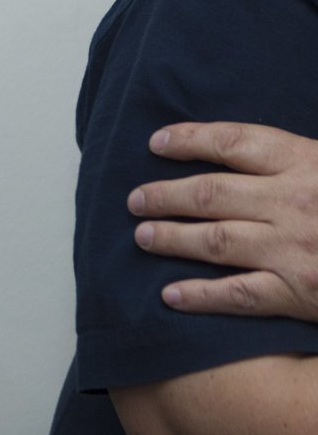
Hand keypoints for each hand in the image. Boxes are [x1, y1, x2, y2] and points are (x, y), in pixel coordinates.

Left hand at [129, 122, 317, 319]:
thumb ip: (298, 162)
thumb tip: (253, 152)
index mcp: (309, 163)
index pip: (234, 141)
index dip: (189, 139)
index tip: (157, 142)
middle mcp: (294, 202)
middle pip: (210, 192)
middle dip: (165, 194)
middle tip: (135, 198)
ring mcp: (293, 250)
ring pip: (213, 240)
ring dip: (171, 238)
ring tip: (142, 236)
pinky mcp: (299, 293)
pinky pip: (238, 294)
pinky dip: (199, 295)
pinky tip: (170, 295)